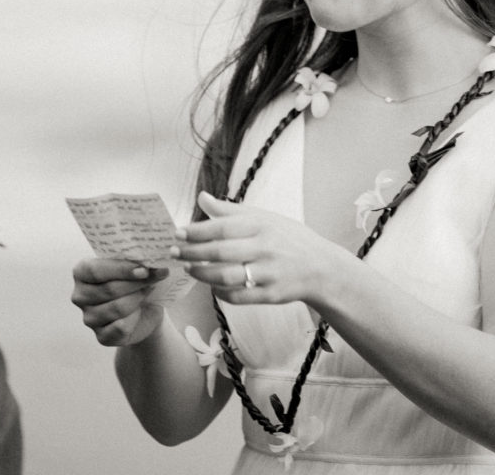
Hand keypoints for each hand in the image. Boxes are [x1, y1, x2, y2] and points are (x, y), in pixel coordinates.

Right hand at [71, 257, 168, 345]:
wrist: (145, 306)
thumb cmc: (135, 278)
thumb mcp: (133, 265)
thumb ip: (135, 260)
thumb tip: (150, 261)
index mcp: (82, 272)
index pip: (95, 270)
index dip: (121, 269)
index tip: (144, 269)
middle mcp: (80, 296)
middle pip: (109, 290)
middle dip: (136, 283)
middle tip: (156, 276)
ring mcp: (89, 318)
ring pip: (117, 308)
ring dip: (138, 298)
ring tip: (148, 290)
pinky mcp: (101, 337)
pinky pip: (122, 327)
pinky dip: (136, 317)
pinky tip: (139, 310)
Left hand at [171, 191, 336, 306]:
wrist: (321, 267)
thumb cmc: (288, 238)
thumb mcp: (264, 217)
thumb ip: (231, 210)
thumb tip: (202, 197)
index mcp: (262, 225)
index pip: (223, 226)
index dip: (197, 231)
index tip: (177, 233)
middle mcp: (266, 248)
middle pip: (221, 252)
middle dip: (193, 253)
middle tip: (174, 253)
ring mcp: (269, 273)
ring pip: (227, 277)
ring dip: (203, 274)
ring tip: (188, 268)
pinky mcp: (271, 295)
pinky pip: (239, 297)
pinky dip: (221, 293)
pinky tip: (211, 287)